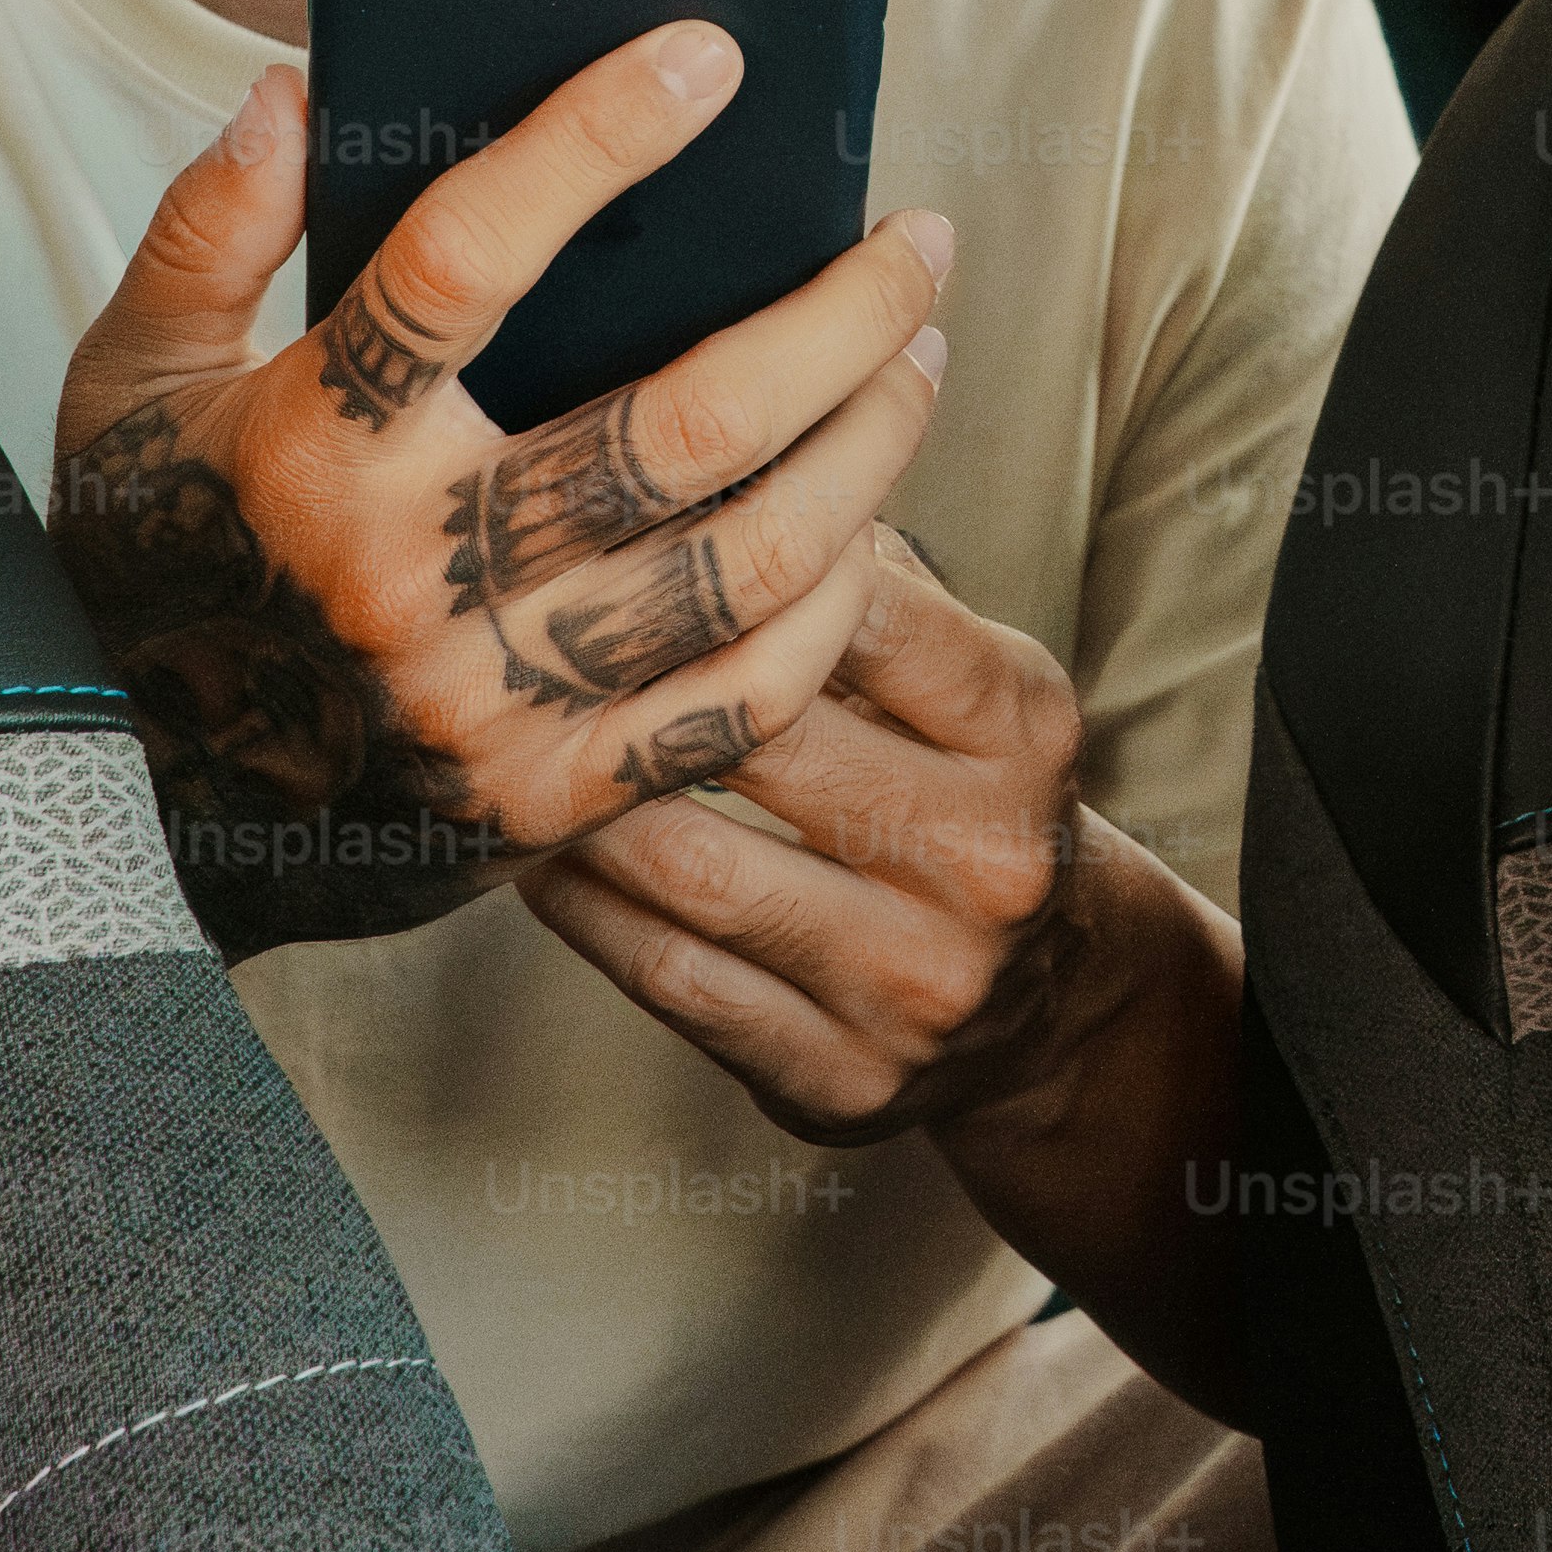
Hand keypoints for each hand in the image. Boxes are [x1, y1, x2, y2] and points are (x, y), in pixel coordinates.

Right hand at [49, 35, 952, 953]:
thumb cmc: (152, 566)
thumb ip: (211, 229)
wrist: (134, 816)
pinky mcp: (556, 797)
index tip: (705, 56)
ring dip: (871, 444)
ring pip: (754, 557)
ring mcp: (496, 699)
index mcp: (314, 449)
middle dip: (840, 316)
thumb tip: (294, 92)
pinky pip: (747, 695)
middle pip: (690, 424)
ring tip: (918, 356)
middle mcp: (414, 577)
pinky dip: (834, 602)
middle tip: (915, 242)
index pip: (465, 257)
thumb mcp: (132, 381)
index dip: (592, 140)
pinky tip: (865, 521)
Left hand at [517, 523, 1117, 1141]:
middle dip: (637, 679)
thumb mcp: (972, 688)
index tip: (632, 534)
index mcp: (1023, 730)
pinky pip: (671, 980)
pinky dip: (586, 914)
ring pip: (699, 870)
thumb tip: (722, 474)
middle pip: (771, 738)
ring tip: (507, 754)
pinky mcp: (840, 1077)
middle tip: (526, 636)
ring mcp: (915, 981)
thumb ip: (872, 595)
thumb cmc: (964, 799)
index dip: (739, 564)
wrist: (1045, 1007)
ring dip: (582, 806)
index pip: (870, 616)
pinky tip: (543, 863)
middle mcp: (988, 857)